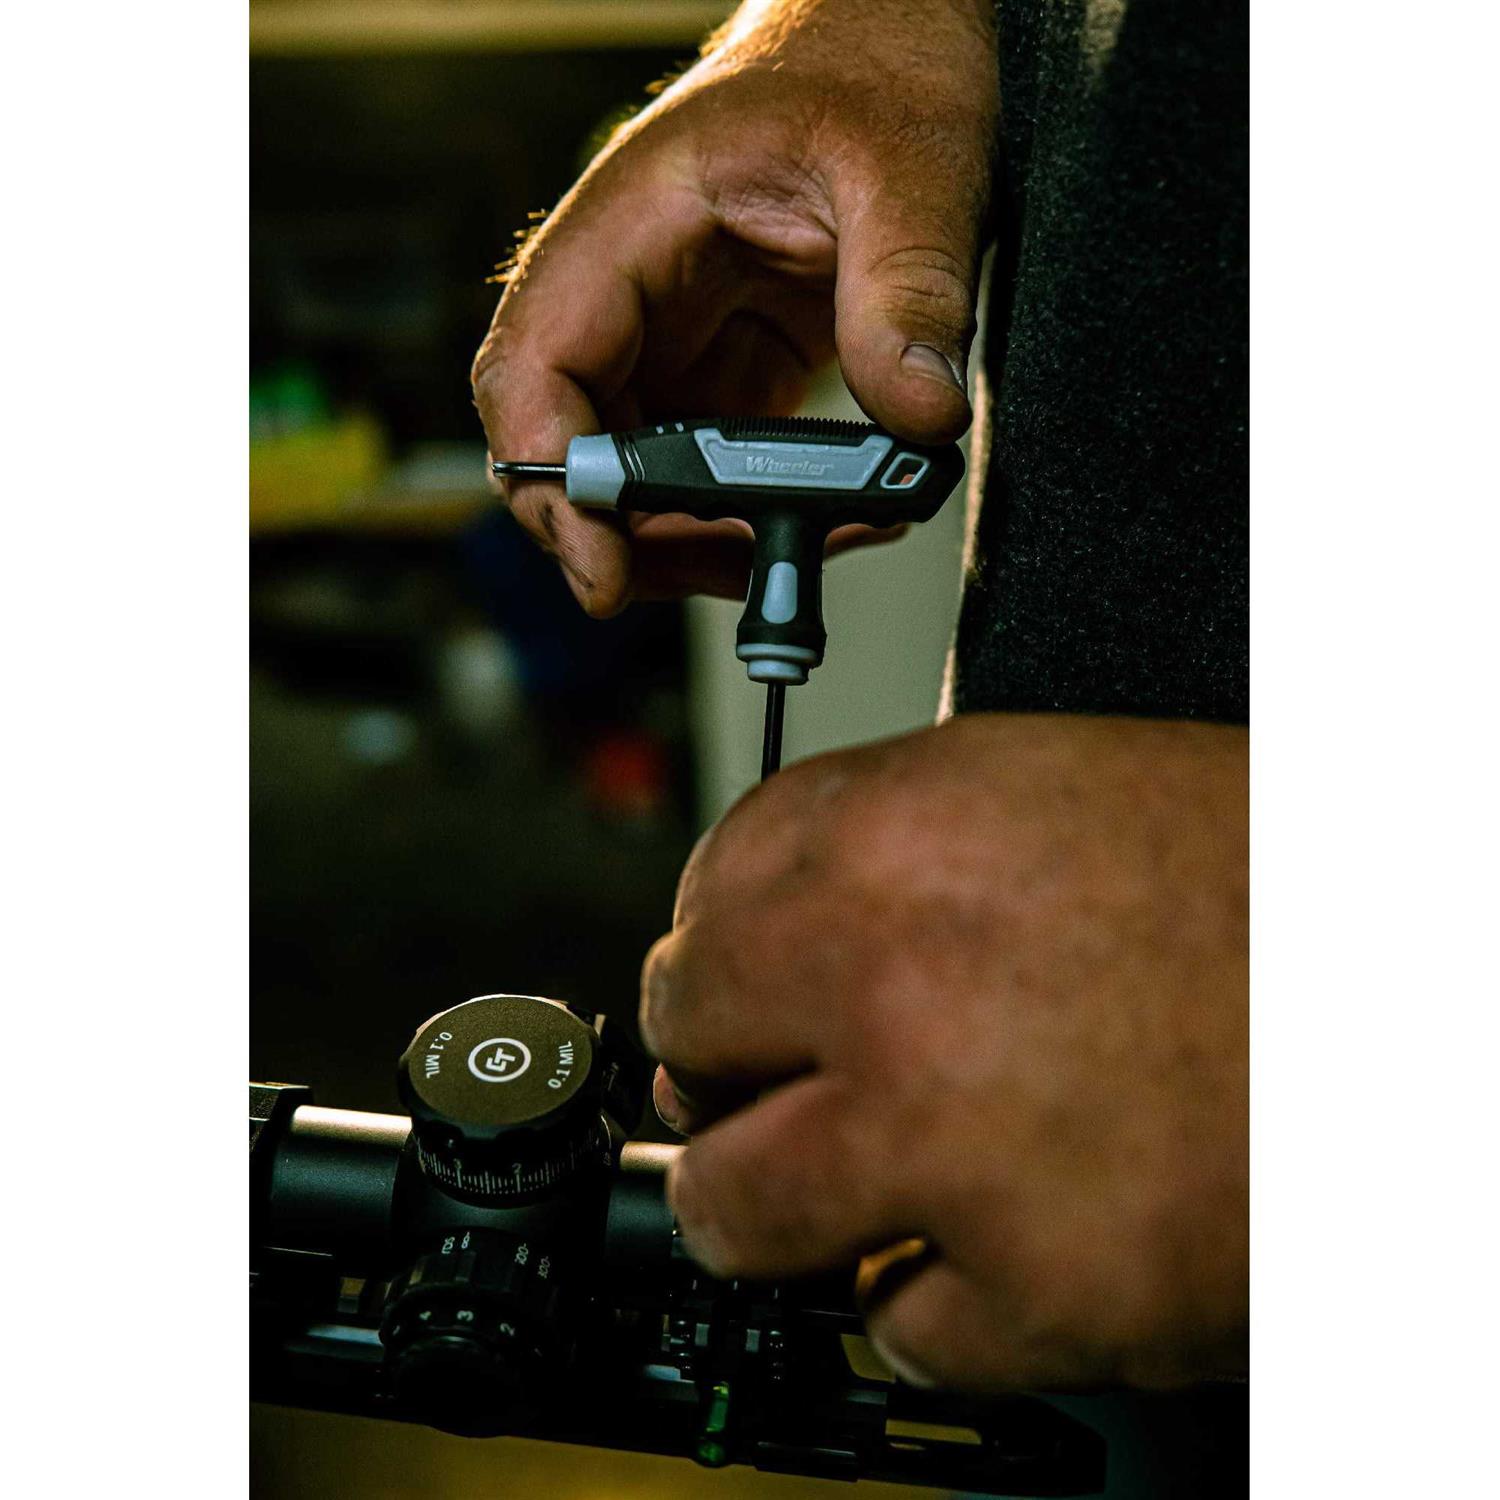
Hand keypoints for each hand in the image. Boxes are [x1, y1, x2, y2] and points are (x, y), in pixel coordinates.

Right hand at [471, 0, 997, 614]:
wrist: (897, 38)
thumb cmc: (878, 64)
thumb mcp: (911, 166)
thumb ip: (909, 287)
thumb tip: (917, 418)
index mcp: (632, 223)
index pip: (537, 361)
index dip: (554, 474)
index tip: (602, 561)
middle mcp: (629, 289)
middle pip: (566, 443)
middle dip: (625, 535)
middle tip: (731, 577)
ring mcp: (670, 335)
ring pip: (628, 475)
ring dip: (691, 542)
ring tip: (802, 550)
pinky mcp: (721, 368)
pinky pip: (700, 469)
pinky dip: (744, 517)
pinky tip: (826, 518)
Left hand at [641, 714, 1248, 1390]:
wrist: (1419, 987)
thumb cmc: (1260, 884)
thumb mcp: (1047, 796)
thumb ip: (886, 853)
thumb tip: (771, 930)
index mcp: (904, 833)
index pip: (709, 893)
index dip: (724, 948)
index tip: (742, 988)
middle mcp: (902, 976)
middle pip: (690, 1039)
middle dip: (730, 1068)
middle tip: (787, 1086)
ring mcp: (957, 1142)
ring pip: (738, 1209)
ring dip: (781, 1206)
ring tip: (855, 1188)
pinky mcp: (1043, 1289)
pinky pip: (898, 1325)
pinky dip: (937, 1298)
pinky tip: (998, 1244)